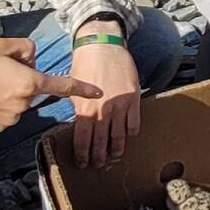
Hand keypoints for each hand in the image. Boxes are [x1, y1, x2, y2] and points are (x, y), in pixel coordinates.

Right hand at [0, 37, 100, 133]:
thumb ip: (22, 48)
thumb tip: (31, 58)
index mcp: (26, 83)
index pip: (60, 85)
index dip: (81, 87)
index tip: (99, 92)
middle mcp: (21, 105)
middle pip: (31, 86)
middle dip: (21, 76)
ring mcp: (8, 120)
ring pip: (17, 100)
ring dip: (7, 90)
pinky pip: (4, 112)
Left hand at [69, 41, 140, 167]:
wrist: (102, 45)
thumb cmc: (85, 63)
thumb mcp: (75, 87)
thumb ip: (78, 107)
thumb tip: (79, 123)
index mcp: (85, 109)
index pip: (83, 140)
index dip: (82, 155)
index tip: (82, 163)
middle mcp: (102, 111)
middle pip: (101, 142)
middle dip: (98, 157)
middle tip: (97, 164)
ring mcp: (120, 106)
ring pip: (119, 136)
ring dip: (116, 149)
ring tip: (114, 155)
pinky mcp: (133, 98)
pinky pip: (134, 123)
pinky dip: (131, 132)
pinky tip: (128, 135)